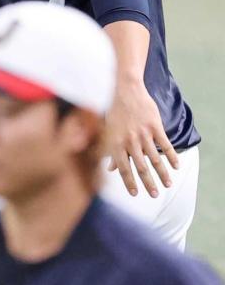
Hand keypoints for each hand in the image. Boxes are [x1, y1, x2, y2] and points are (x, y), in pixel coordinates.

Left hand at [105, 81, 178, 197]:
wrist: (126, 90)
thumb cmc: (115, 111)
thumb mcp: (108, 130)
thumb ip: (109, 150)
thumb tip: (109, 169)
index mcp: (115, 142)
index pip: (123, 168)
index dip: (129, 182)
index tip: (136, 194)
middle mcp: (129, 140)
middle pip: (140, 166)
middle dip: (148, 183)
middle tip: (155, 195)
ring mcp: (143, 133)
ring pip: (155, 158)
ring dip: (162, 173)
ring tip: (168, 184)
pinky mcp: (155, 126)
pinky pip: (165, 144)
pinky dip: (171, 156)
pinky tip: (176, 166)